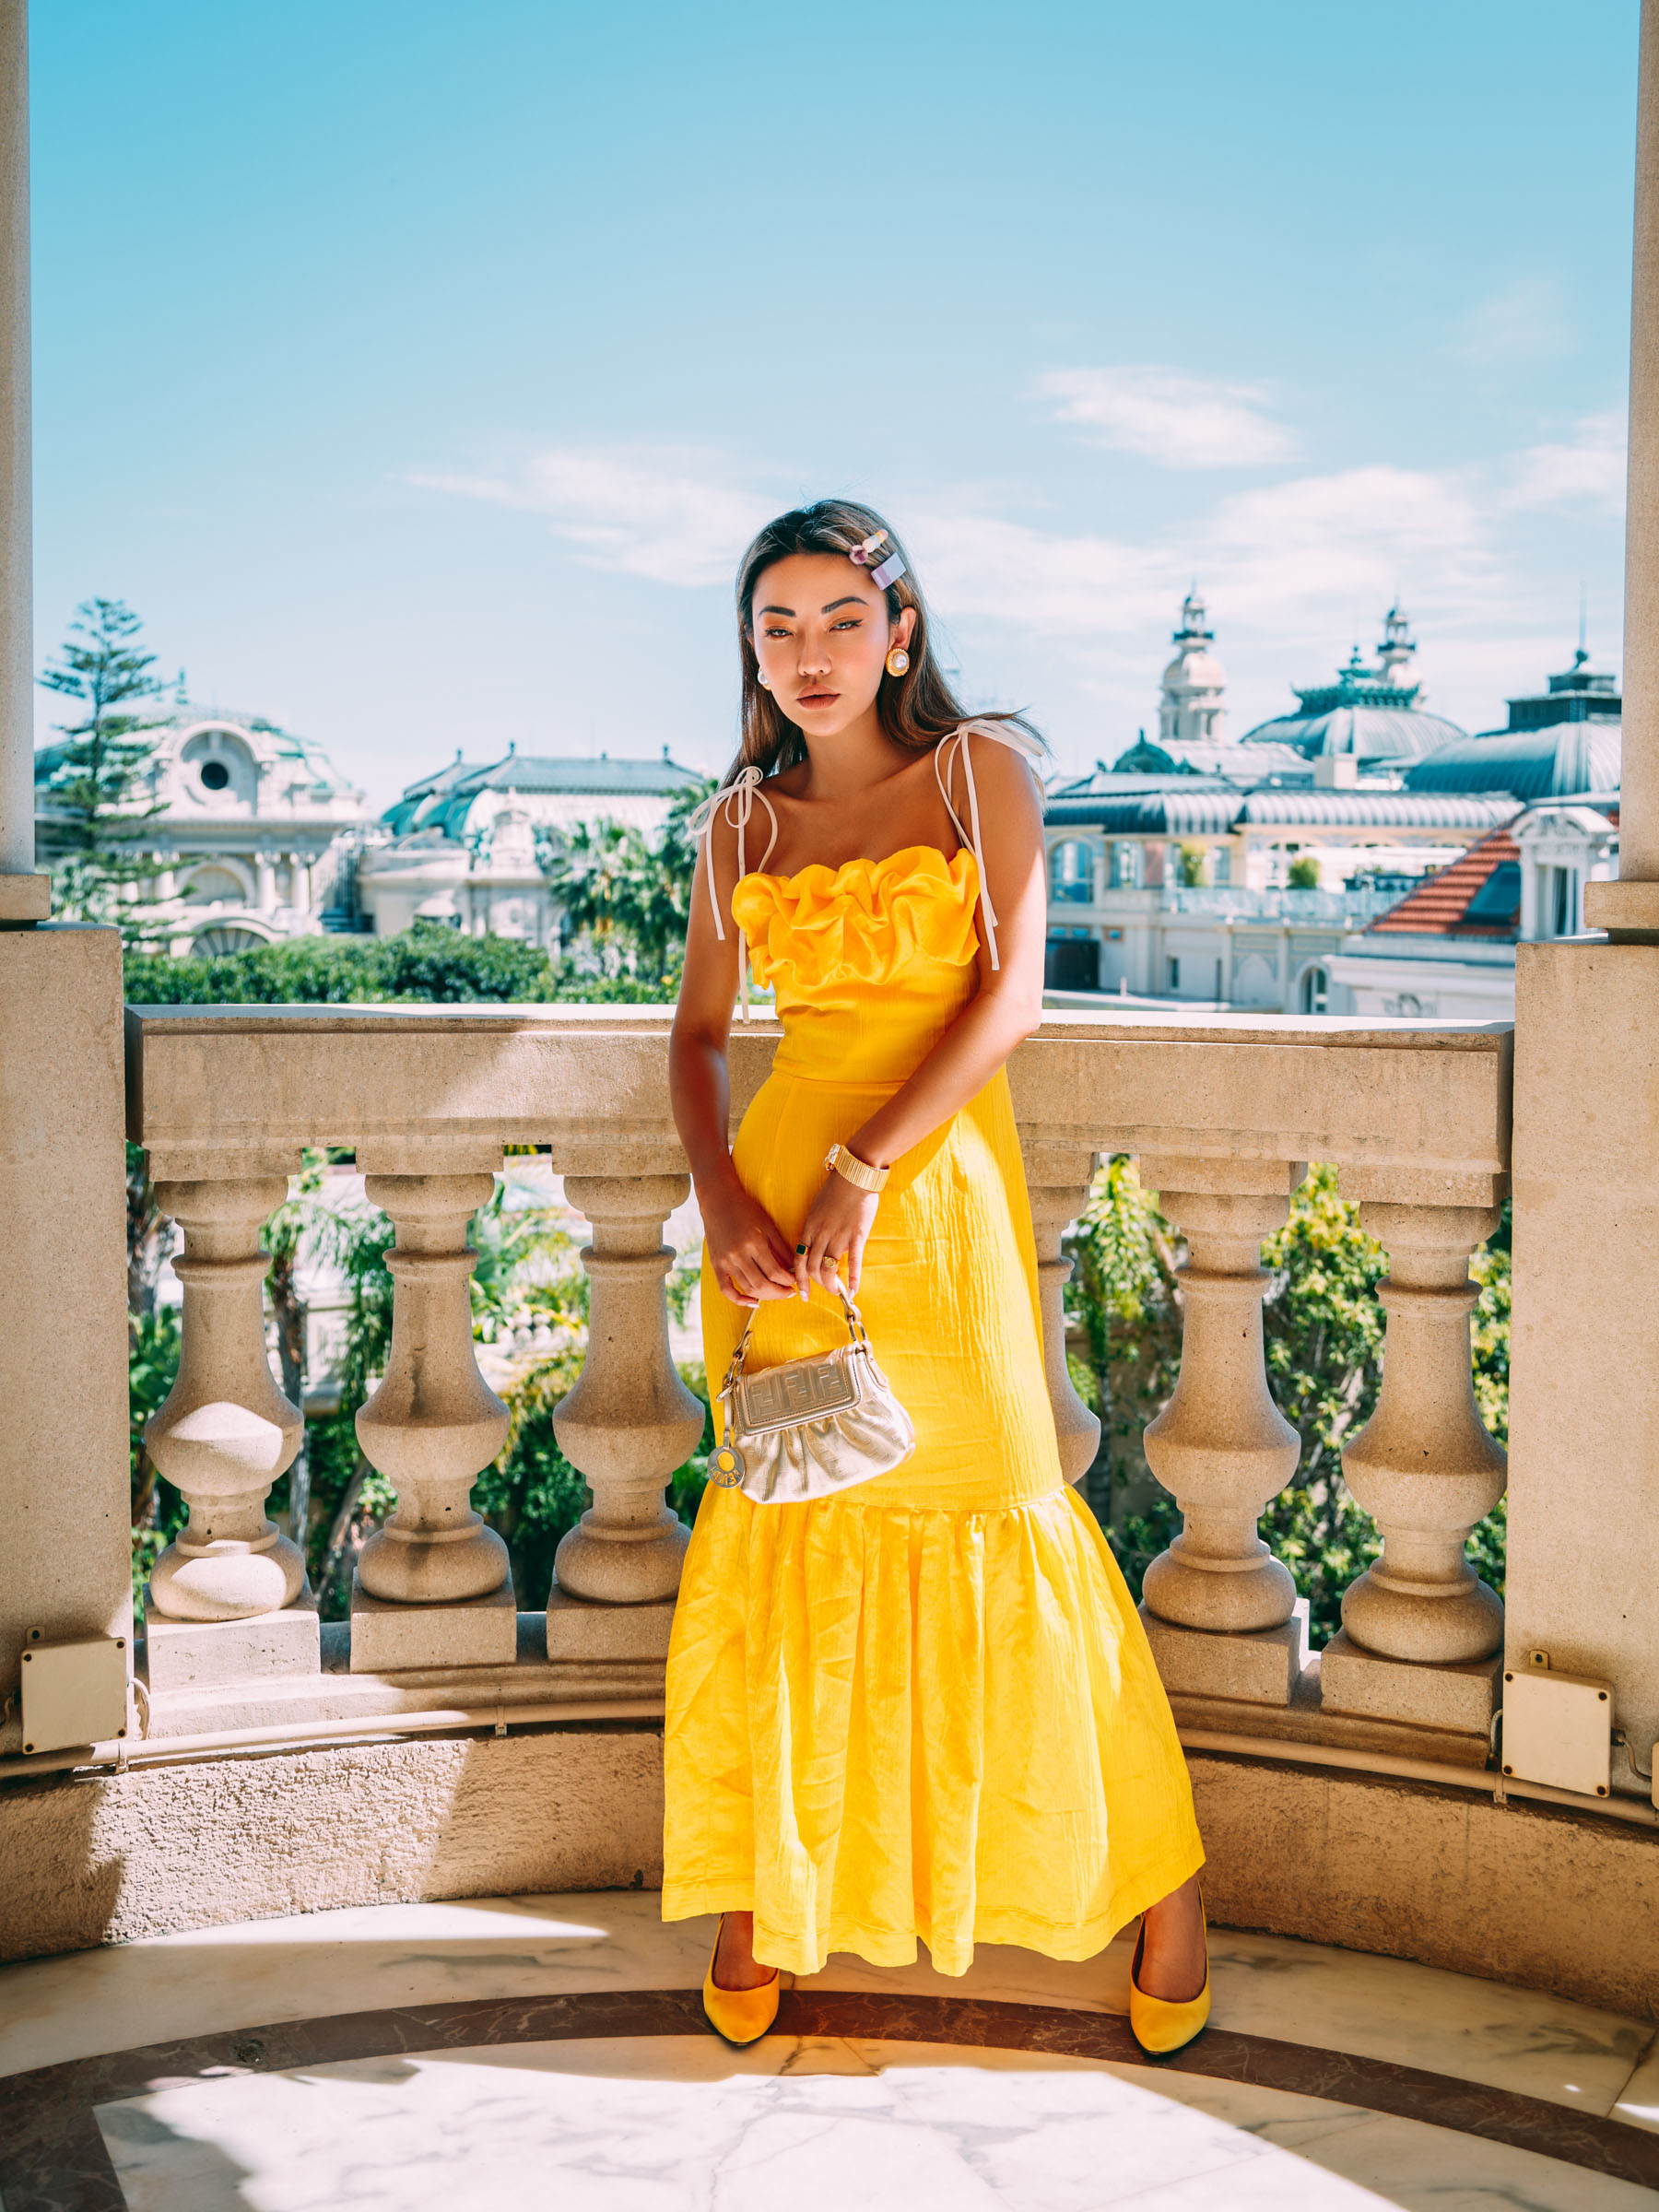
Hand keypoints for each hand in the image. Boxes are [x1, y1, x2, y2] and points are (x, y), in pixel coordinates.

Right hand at [700, 1182, 799, 1309]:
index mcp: (754, 1243)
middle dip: (780, 1292)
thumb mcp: (768, 1226)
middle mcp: (738, 1255)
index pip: (775, 1272)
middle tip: (790, 1292)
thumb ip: (782, 1249)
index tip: (795, 1281)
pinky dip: (739, 1299)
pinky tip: (753, 1301)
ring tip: (776, 1292)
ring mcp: (725, 1261)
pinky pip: (726, 1289)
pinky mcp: (716, 1265)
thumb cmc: (746, 1211)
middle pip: (762, 1285)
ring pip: (748, 1288)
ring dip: (765, 1295)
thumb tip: (794, 1270)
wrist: (719, 1202)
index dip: (788, 1281)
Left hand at [796, 1171, 879, 1298]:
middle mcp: (821, 1234)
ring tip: (837, 1292)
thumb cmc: (836, 1191)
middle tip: (825, 1289)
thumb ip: (816, 1231)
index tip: (801, 1292)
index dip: (799, 1279)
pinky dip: (853, 1279)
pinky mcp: (856, 1235)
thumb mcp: (817, 1211)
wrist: (854, 1176)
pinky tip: (853, 1290)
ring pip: (828, 1268)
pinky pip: (854, 1261)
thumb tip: (820, 1250)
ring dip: (831, 1285)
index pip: (798, 1260)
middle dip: (817, 1284)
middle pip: (812, 1268)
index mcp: (809, 1228)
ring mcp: (838, 1236)